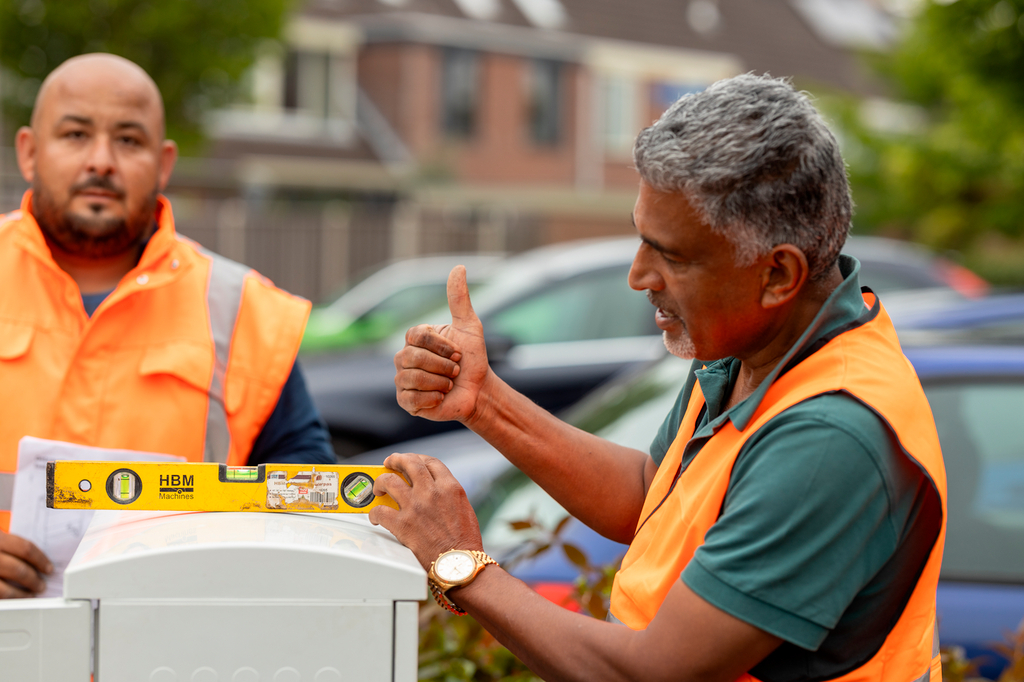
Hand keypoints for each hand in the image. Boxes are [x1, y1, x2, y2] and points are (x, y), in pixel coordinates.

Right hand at [0, 531, 51, 597]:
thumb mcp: (0, 540)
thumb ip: (13, 547)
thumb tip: (40, 560)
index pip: (25, 548)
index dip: (41, 560)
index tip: (50, 569)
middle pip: (18, 569)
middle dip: (33, 580)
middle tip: (42, 585)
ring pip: (5, 588)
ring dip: (22, 594)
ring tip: (31, 594)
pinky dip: (10, 598)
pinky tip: (16, 599)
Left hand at [368, 452, 482, 569]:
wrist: (459, 564)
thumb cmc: (464, 542)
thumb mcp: (463, 508)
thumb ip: (447, 494)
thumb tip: (433, 490)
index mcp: (449, 487)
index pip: (430, 462)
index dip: (418, 458)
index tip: (411, 461)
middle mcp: (431, 492)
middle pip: (409, 463)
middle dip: (396, 459)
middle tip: (389, 462)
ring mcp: (415, 507)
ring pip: (389, 481)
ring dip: (380, 482)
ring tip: (378, 487)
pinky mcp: (402, 525)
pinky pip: (380, 511)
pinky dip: (374, 512)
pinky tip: (375, 516)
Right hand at [394, 265, 492, 423]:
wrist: (478, 391)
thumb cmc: (473, 359)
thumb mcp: (469, 326)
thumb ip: (459, 298)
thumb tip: (459, 267)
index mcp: (415, 339)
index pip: (417, 336)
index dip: (441, 346)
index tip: (458, 353)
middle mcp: (403, 357)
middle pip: (414, 358)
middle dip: (443, 365)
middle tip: (456, 370)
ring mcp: (402, 379)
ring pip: (413, 378)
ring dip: (440, 382)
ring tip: (449, 384)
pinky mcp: (405, 401)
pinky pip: (412, 398)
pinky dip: (433, 398)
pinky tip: (440, 397)